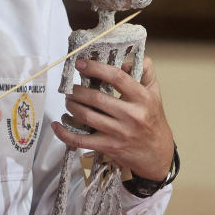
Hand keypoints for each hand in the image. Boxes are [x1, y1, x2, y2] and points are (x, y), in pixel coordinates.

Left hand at [52, 56, 173, 180]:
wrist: (157, 154)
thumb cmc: (153, 120)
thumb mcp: (155, 92)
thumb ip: (145, 70)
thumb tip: (125, 60)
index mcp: (142, 99)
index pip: (117, 78)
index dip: (96, 68)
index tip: (80, 64)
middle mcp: (131, 115)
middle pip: (96, 98)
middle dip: (77, 91)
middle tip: (70, 88)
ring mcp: (119, 133)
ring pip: (86, 116)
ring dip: (71, 106)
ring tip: (68, 100)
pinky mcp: (108, 147)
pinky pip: (81, 141)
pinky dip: (65, 133)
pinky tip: (57, 125)